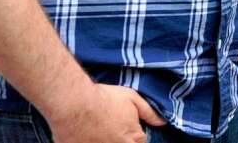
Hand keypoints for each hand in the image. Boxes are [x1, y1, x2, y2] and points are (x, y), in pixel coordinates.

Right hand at [48, 83, 164, 142]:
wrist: (75, 104)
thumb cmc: (104, 99)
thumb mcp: (132, 99)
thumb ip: (149, 112)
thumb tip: (162, 122)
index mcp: (131, 137)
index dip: (136, 138)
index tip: (129, 132)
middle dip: (125, 140)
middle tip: (116, 131)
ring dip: (108, 140)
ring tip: (103, 133)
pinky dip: (94, 142)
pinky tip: (91, 136)